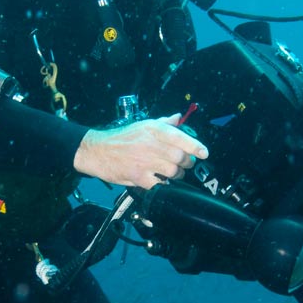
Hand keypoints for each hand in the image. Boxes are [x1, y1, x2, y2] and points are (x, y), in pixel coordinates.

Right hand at [73, 114, 208, 188]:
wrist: (98, 151)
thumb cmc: (121, 138)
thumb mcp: (143, 125)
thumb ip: (163, 122)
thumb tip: (178, 117)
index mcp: (154, 130)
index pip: (181, 137)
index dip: (195, 146)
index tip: (204, 153)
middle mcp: (152, 144)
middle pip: (181, 157)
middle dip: (187, 163)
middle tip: (186, 163)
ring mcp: (146, 162)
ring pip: (173, 171)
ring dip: (177, 174)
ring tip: (173, 172)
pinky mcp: (139, 177)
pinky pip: (160, 184)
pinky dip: (164, 184)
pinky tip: (161, 181)